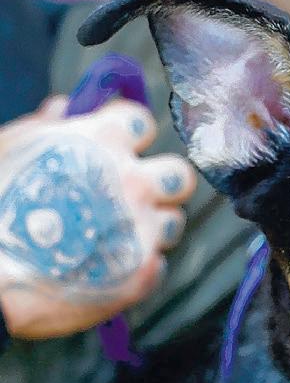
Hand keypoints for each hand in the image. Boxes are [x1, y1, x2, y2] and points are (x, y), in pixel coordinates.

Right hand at [0, 96, 195, 338]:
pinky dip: (136, 268)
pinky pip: (158, 266)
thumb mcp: (10, 149)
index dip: (129, 137)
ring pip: (172, 223)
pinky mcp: (142, 273)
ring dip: (150, 229)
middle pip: (179, 176)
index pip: (143, 122)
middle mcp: (133, 181)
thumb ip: (47, 126)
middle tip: (132, 198)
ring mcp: (142, 228)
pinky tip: (105, 271)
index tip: (115, 150)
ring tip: (113, 239)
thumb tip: (65, 108)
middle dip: (159, 185)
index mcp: (103, 141)